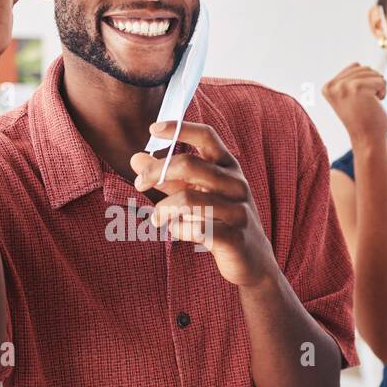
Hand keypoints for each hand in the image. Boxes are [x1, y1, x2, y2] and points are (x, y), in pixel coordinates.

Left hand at [129, 120, 275, 287]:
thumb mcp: (194, 193)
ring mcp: (238, 210)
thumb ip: (167, 178)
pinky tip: (178, 231)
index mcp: (228, 167)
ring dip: (164, 209)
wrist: (251, 258)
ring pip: (189, 200)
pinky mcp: (235, 237)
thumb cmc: (218, 219)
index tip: (153, 128)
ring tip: (157, 219)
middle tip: (139, 184)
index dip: (181, 128)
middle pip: (189, 164)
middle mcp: (236, 183)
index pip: (207, 137)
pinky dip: (179, 230)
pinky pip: (197, 229)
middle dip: (156, 172)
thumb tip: (135, 158)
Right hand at [322, 63, 386, 141]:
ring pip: (373, 73)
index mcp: (328, 86)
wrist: (367, 139)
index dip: (363, 82)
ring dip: (377, 89)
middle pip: (365, 68)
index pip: (355, 66)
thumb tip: (357, 64)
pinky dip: (383, 93)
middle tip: (364, 104)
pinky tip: (374, 105)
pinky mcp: (359, 88)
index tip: (357, 101)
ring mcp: (345, 86)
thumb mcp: (349, 96)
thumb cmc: (363, 118)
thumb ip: (348, 80)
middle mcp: (333, 85)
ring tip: (369, 105)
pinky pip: (381, 81)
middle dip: (371, 84)